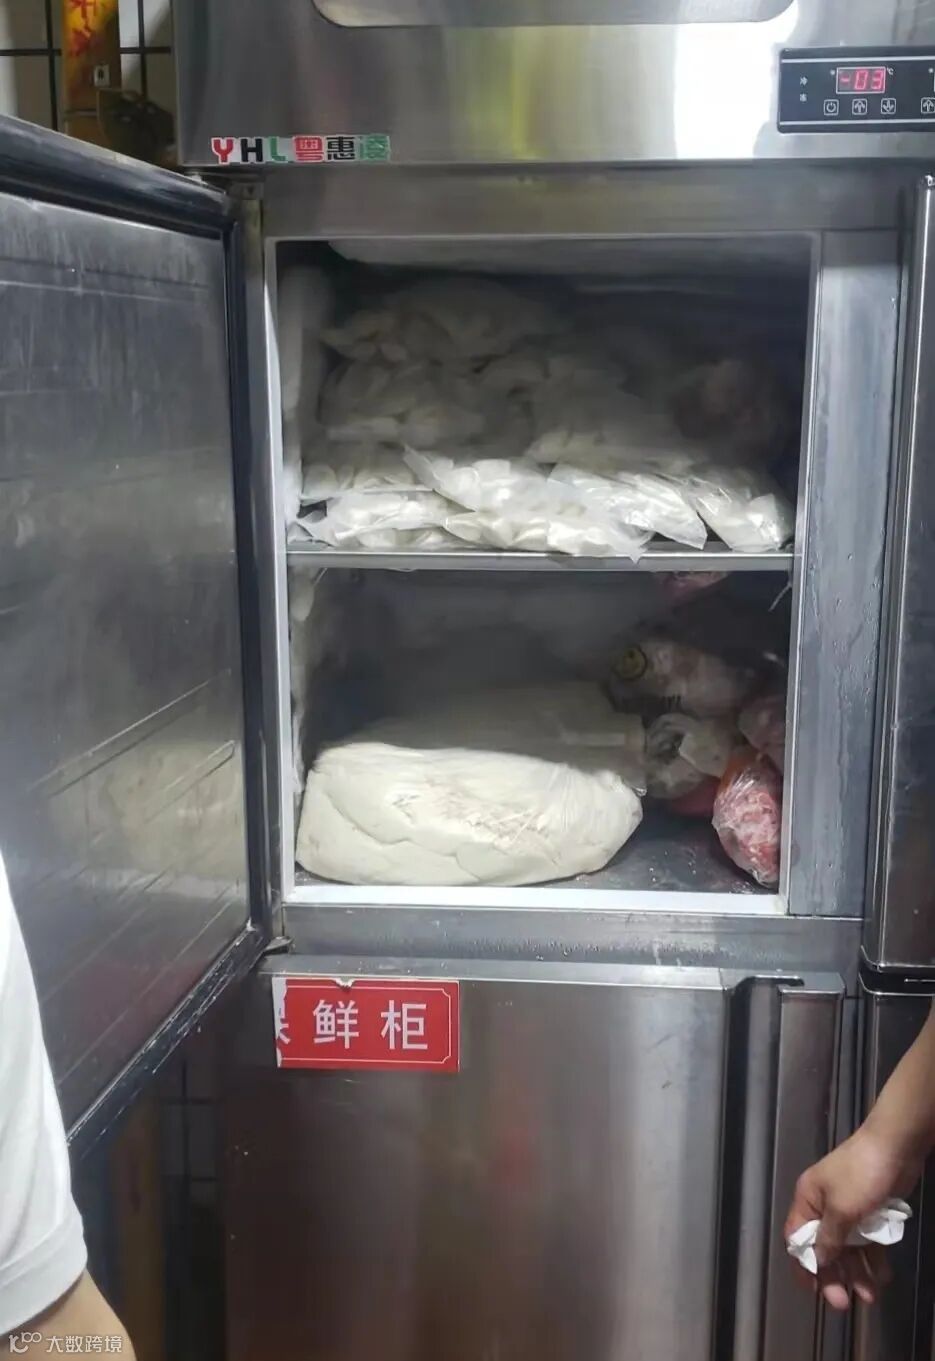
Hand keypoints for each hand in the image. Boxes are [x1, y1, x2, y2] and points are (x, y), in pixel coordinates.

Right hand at [785, 1124, 919, 1310]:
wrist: (895, 1147)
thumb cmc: (860, 1175)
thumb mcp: (841, 1209)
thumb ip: (828, 1238)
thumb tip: (817, 1260)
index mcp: (808, 1199)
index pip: (798, 1237)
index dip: (803, 1264)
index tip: (812, 1290)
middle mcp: (825, 1206)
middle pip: (824, 1248)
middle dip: (833, 1275)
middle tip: (842, 1303)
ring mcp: (849, 1209)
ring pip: (849, 1249)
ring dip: (857, 1273)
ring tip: (870, 1296)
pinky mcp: (870, 1212)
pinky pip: (868, 1242)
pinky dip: (874, 1259)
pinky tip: (882, 1277)